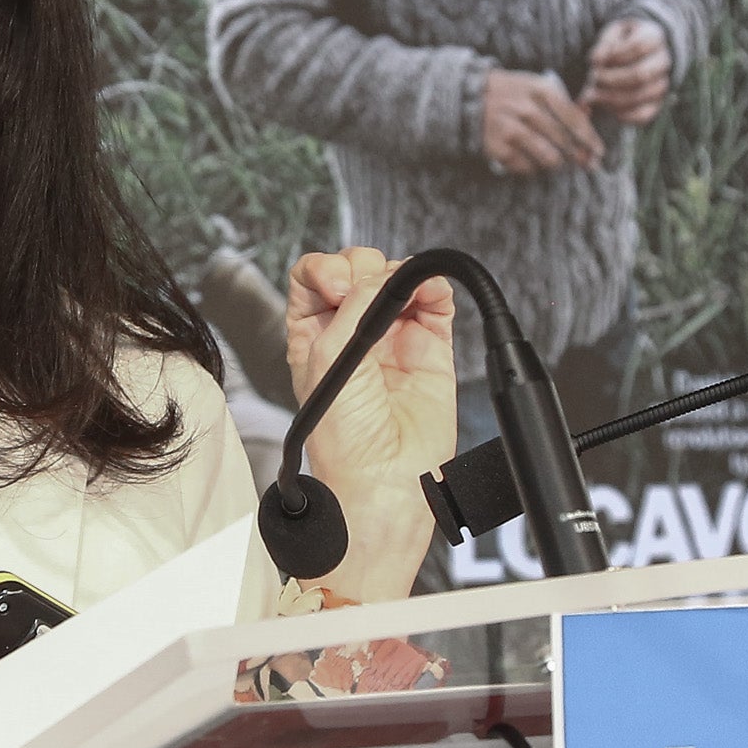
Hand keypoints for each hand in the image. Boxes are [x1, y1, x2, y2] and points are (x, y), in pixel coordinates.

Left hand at [285, 246, 456, 603]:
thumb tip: (380, 276)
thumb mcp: (328, 357)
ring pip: (397, 279)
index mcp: (313, 336)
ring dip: (400, 274)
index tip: (338, 287)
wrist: (384, 478)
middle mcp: (351, 335)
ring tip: (403, 294)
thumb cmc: (344, 440)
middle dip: (363, 269)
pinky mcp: (430, 349)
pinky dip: (435, 286)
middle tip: (366, 294)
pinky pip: (435, 301)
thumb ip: (353, 306)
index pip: (313, 278)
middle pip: (357, 270)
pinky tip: (429, 293)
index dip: (326, 269)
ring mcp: (392, 339)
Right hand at [481, 68, 602, 174]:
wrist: (467, 97)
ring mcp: (511, 130)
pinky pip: (527, 167)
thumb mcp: (535, 86)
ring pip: (549, 158)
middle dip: (580, 156)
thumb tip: (589, 117)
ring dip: (558, 164)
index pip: (575, 120)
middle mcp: (527, 110)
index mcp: (541, 91)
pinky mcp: (498, 148)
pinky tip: (533, 161)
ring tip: (558, 162)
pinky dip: (533, 168)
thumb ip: (562, 102)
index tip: (599, 151)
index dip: (590, 139)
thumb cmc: (510, 92)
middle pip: (565, 142)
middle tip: (586, 164)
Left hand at [579, 15, 672, 127]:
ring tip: (592, 95)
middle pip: (640, 74)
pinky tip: (605, 107)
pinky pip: (643, 115)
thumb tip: (596, 60)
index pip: (637, 47)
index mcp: (653, 38)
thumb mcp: (612, 34)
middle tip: (593, 79)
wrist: (639, 53)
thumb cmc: (622, 41)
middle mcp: (662, 62)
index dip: (613, 56)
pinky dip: (622, 115)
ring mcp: (662, 84)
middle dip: (611, 79)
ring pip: (641, 96)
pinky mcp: (656, 104)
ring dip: (611, 98)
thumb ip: (604, 44)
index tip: (594, 61)